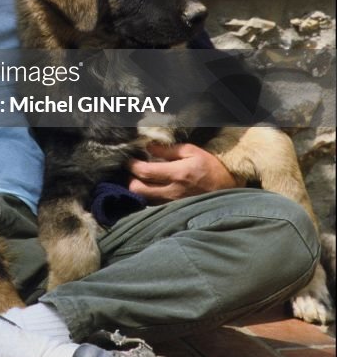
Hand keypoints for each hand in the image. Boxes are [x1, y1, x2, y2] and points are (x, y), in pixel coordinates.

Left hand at [126, 142, 241, 202]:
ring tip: (140, 178)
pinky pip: (154, 204)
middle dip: (130, 179)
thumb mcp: (192, 151)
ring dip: (138, 188)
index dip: (132, 165)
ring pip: (144, 199)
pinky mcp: (175, 209)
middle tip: (132, 169)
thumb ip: (168, 150)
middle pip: (138, 189)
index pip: (145, 172)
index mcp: (177, 174)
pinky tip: (150, 187)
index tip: (128, 159)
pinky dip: (148, 196)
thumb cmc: (210, 167)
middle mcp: (172, 191)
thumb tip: (148, 147)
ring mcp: (173, 203)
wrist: (228, 188)